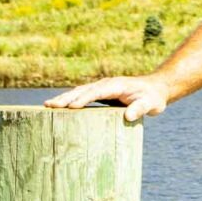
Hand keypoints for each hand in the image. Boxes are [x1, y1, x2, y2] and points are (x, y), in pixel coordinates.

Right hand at [43, 75, 173, 122]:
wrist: (155, 89)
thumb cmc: (152, 98)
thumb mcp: (151, 104)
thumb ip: (141, 108)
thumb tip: (129, 116)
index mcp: (116, 85)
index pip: (97, 92)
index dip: (84, 99)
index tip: (71, 107)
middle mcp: (105, 84)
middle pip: (82, 90)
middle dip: (66, 98)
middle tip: (49, 106)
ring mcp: (101, 88)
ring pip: (78, 92)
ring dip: (63, 98)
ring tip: (47, 107)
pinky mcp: (99, 94)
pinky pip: (81, 96)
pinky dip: (68, 101)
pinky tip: (57, 109)